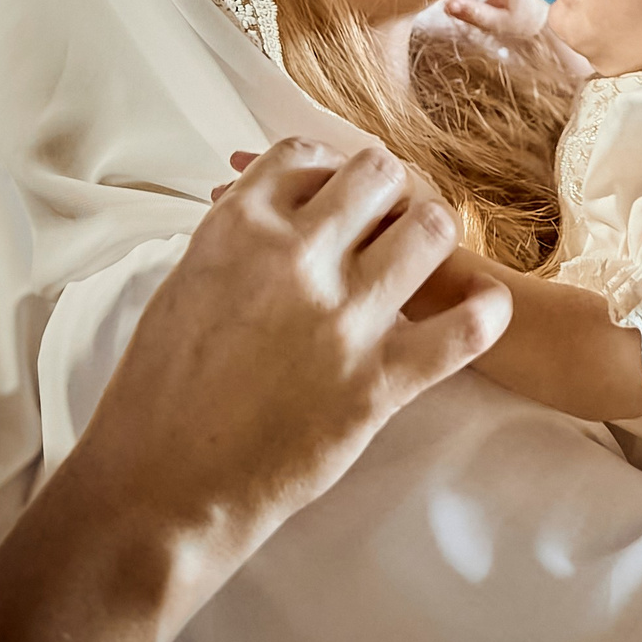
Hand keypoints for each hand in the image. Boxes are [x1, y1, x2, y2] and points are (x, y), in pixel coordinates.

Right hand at [67, 141, 509, 584]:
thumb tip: (280, 219)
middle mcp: (294, 258)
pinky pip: (462, 327)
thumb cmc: (159, 396)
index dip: (328, 169)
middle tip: (385, 221)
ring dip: (429, 237)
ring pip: (428, 230)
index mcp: (236, 229)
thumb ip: (238, 242)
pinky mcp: (378, 380)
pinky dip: (483, 310)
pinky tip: (482, 305)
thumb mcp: (183, 286)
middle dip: (386, 192)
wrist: (159, 487)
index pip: (305, 154)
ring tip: (422, 260)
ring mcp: (342, 318)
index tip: (335, 192)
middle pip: (378, 176)